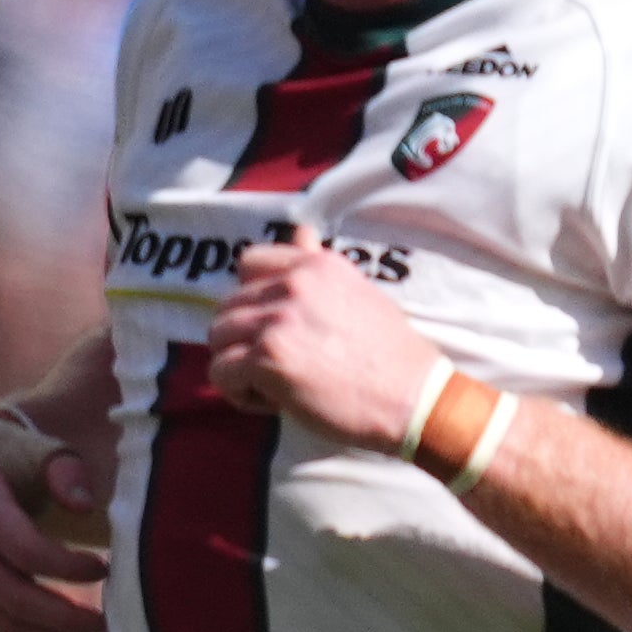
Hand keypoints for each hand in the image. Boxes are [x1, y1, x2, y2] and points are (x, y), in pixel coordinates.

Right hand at [0, 410, 106, 631]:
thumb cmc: (4, 459)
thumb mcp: (33, 450)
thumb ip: (63, 471)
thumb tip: (86, 507)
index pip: (25, 551)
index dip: (70, 567)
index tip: (109, 568)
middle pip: (16, 599)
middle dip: (72, 618)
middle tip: (119, 626)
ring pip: (4, 627)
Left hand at [203, 238, 442, 456]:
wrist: (413, 396)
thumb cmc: (389, 353)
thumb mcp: (358, 291)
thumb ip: (319, 263)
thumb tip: (300, 230)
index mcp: (317, 265)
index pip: (249, 262)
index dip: (248, 299)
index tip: (270, 326)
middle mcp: (295, 284)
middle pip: (226, 306)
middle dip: (242, 339)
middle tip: (278, 365)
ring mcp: (278, 319)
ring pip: (217, 338)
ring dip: (238, 366)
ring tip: (274, 383)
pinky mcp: (267, 357)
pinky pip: (220, 372)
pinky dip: (238, 392)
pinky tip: (273, 401)